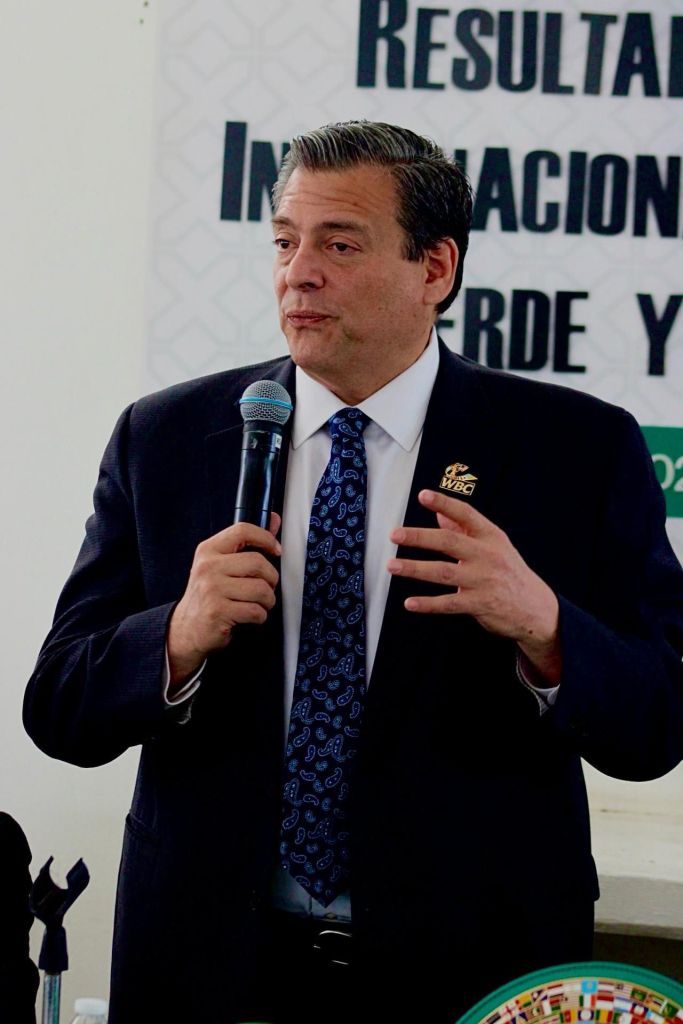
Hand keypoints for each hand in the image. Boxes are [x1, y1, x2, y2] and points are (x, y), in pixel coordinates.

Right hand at [167, 514, 280, 689]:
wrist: (187, 629)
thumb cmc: (209, 595)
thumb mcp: (221, 565)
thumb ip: (247, 543)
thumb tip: (274, 520)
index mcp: (209, 550)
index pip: (242, 530)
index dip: (266, 538)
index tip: (276, 550)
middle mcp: (208, 567)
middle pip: (258, 563)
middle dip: (271, 579)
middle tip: (266, 588)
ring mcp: (212, 589)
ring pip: (261, 590)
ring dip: (267, 601)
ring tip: (256, 604)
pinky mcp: (218, 612)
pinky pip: (256, 611)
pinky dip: (259, 617)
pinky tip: (248, 617)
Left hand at [387, 490, 560, 683]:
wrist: (535, 608)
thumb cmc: (509, 572)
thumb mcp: (493, 545)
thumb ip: (465, 530)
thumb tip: (440, 512)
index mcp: (490, 536)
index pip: (466, 514)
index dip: (444, 503)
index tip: (423, 496)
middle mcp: (487, 556)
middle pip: (449, 542)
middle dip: (419, 537)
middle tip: (395, 534)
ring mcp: (484, 580)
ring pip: (443, 573)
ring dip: (415, 569)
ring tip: (392, 566)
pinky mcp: (480, 604)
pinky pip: (449, 603)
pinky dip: (428, 604)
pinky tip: (410, 603)